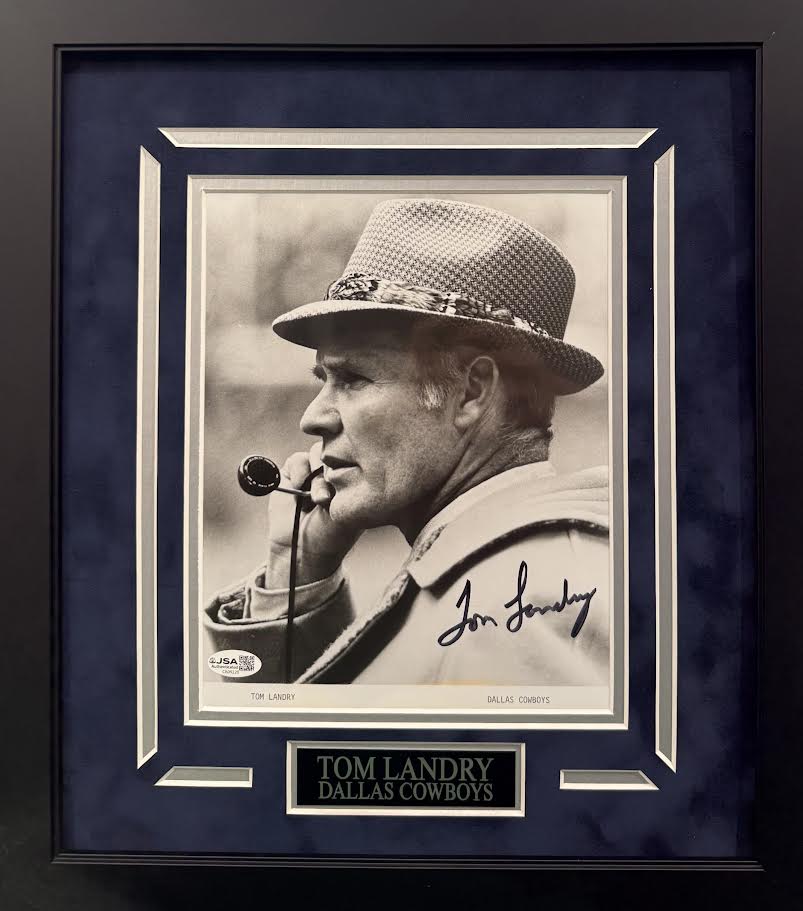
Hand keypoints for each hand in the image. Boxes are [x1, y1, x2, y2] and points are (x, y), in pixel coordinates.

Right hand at [263, 442, 359, 587]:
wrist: (301, 550)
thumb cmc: (331, 534)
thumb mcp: (346, 510)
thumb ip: (346, 484)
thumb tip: (336, 460)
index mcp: (354, 478)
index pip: (358, 455)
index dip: (351, 466)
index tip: (346, 491)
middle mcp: (335, 471)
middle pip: (336, 449)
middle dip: (331, 472)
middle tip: (325, 499)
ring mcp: (314, 470)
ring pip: (317, 452)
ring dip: (315, 476)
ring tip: (315, 500)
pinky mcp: (292, 472)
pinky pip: (297, 460)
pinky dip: (299, 473)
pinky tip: (299, 490)